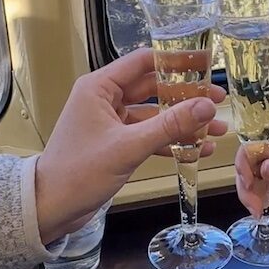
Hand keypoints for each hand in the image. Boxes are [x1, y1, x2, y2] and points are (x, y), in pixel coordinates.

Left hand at [35, 48, 226, 242]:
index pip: (143, 61)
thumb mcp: (129, 147)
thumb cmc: (80, 171)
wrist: (50, 208)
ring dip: (184, 121)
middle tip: (218, 99)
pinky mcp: (117, 142)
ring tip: (217, 128)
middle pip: (154, 87)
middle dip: (187, 95)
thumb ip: (170, 126)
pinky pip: (150, 135)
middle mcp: (106, 98)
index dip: (176, 60)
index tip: (206, 63)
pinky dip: (171, 141)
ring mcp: (112, 121)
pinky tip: (198, 149)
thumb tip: (207, 106)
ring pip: (155, 114)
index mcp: (100, 87)